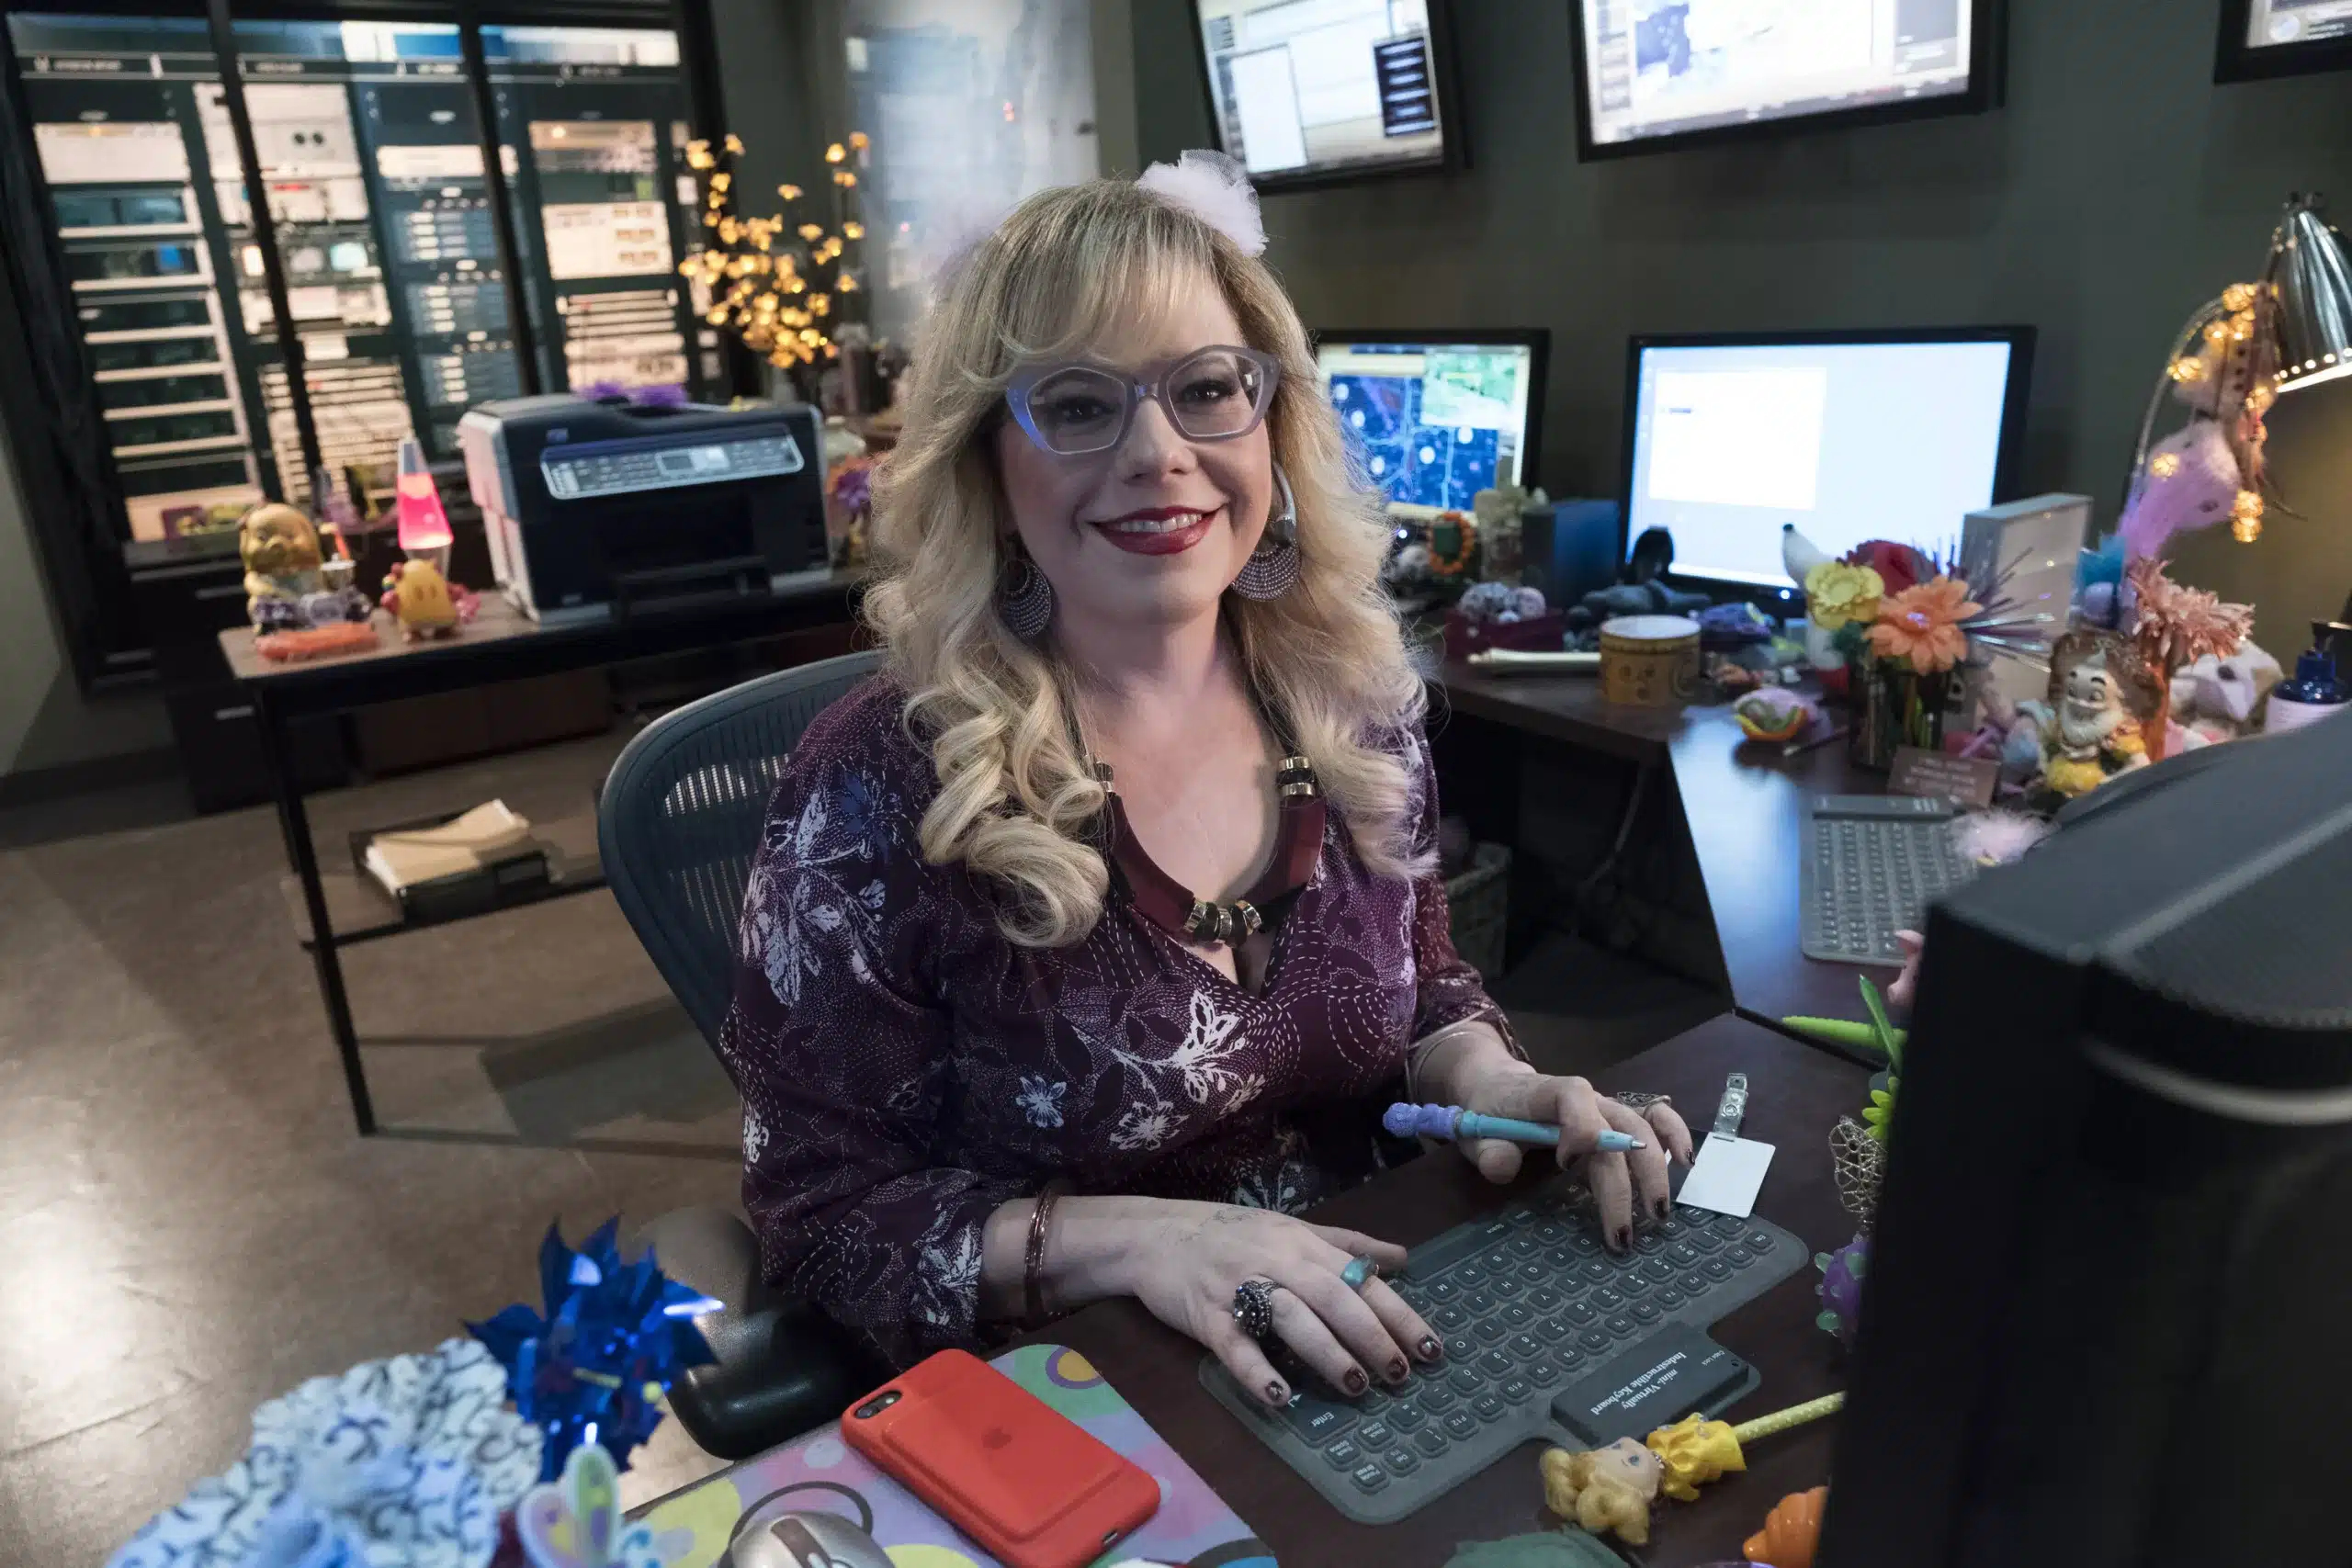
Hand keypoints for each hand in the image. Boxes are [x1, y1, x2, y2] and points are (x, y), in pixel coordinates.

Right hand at [1121, 1201, 1439, 1408]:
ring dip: (1327, 1353)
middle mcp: (1277, 1262)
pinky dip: (1258, 1371)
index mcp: (1303, 1243)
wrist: (1156, 1234)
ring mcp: (1240, 1287)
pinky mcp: (1206, 1315)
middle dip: (1371, 1337)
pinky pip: (1235, 1345)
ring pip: (1291, 1317)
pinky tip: (1282, 1398)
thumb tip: (1403, 1260)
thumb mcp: (1292, 1230)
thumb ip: (1347, 1246)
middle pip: (1333, 1298)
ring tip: (1356, 1387)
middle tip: (1400, 1374)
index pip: (1361, 1280)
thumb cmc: (1232, 1235)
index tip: (1431, 1349)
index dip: (1399, 1314)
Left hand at [1455, 1065, 1694, 1248]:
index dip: (1579, 1128)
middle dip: (1624, 1183)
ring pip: (1642, 1128)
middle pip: (1618, 1128)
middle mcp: (1588, 1097)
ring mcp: (1607, 1108)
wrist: (1499, 1089)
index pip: (1573, 1098)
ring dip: (1655, 1171)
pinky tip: (1685, 1164)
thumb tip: (1504, 1168)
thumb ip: (1488, 1151)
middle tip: (1623, 1234)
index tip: (1565, 1163)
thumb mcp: (1476, 1132)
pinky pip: (1655, 1119)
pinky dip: (1674, 1135)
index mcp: (1549, 1092)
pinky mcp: (1617, 1119)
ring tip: (1659, 1214)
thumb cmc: (1490, 1112)